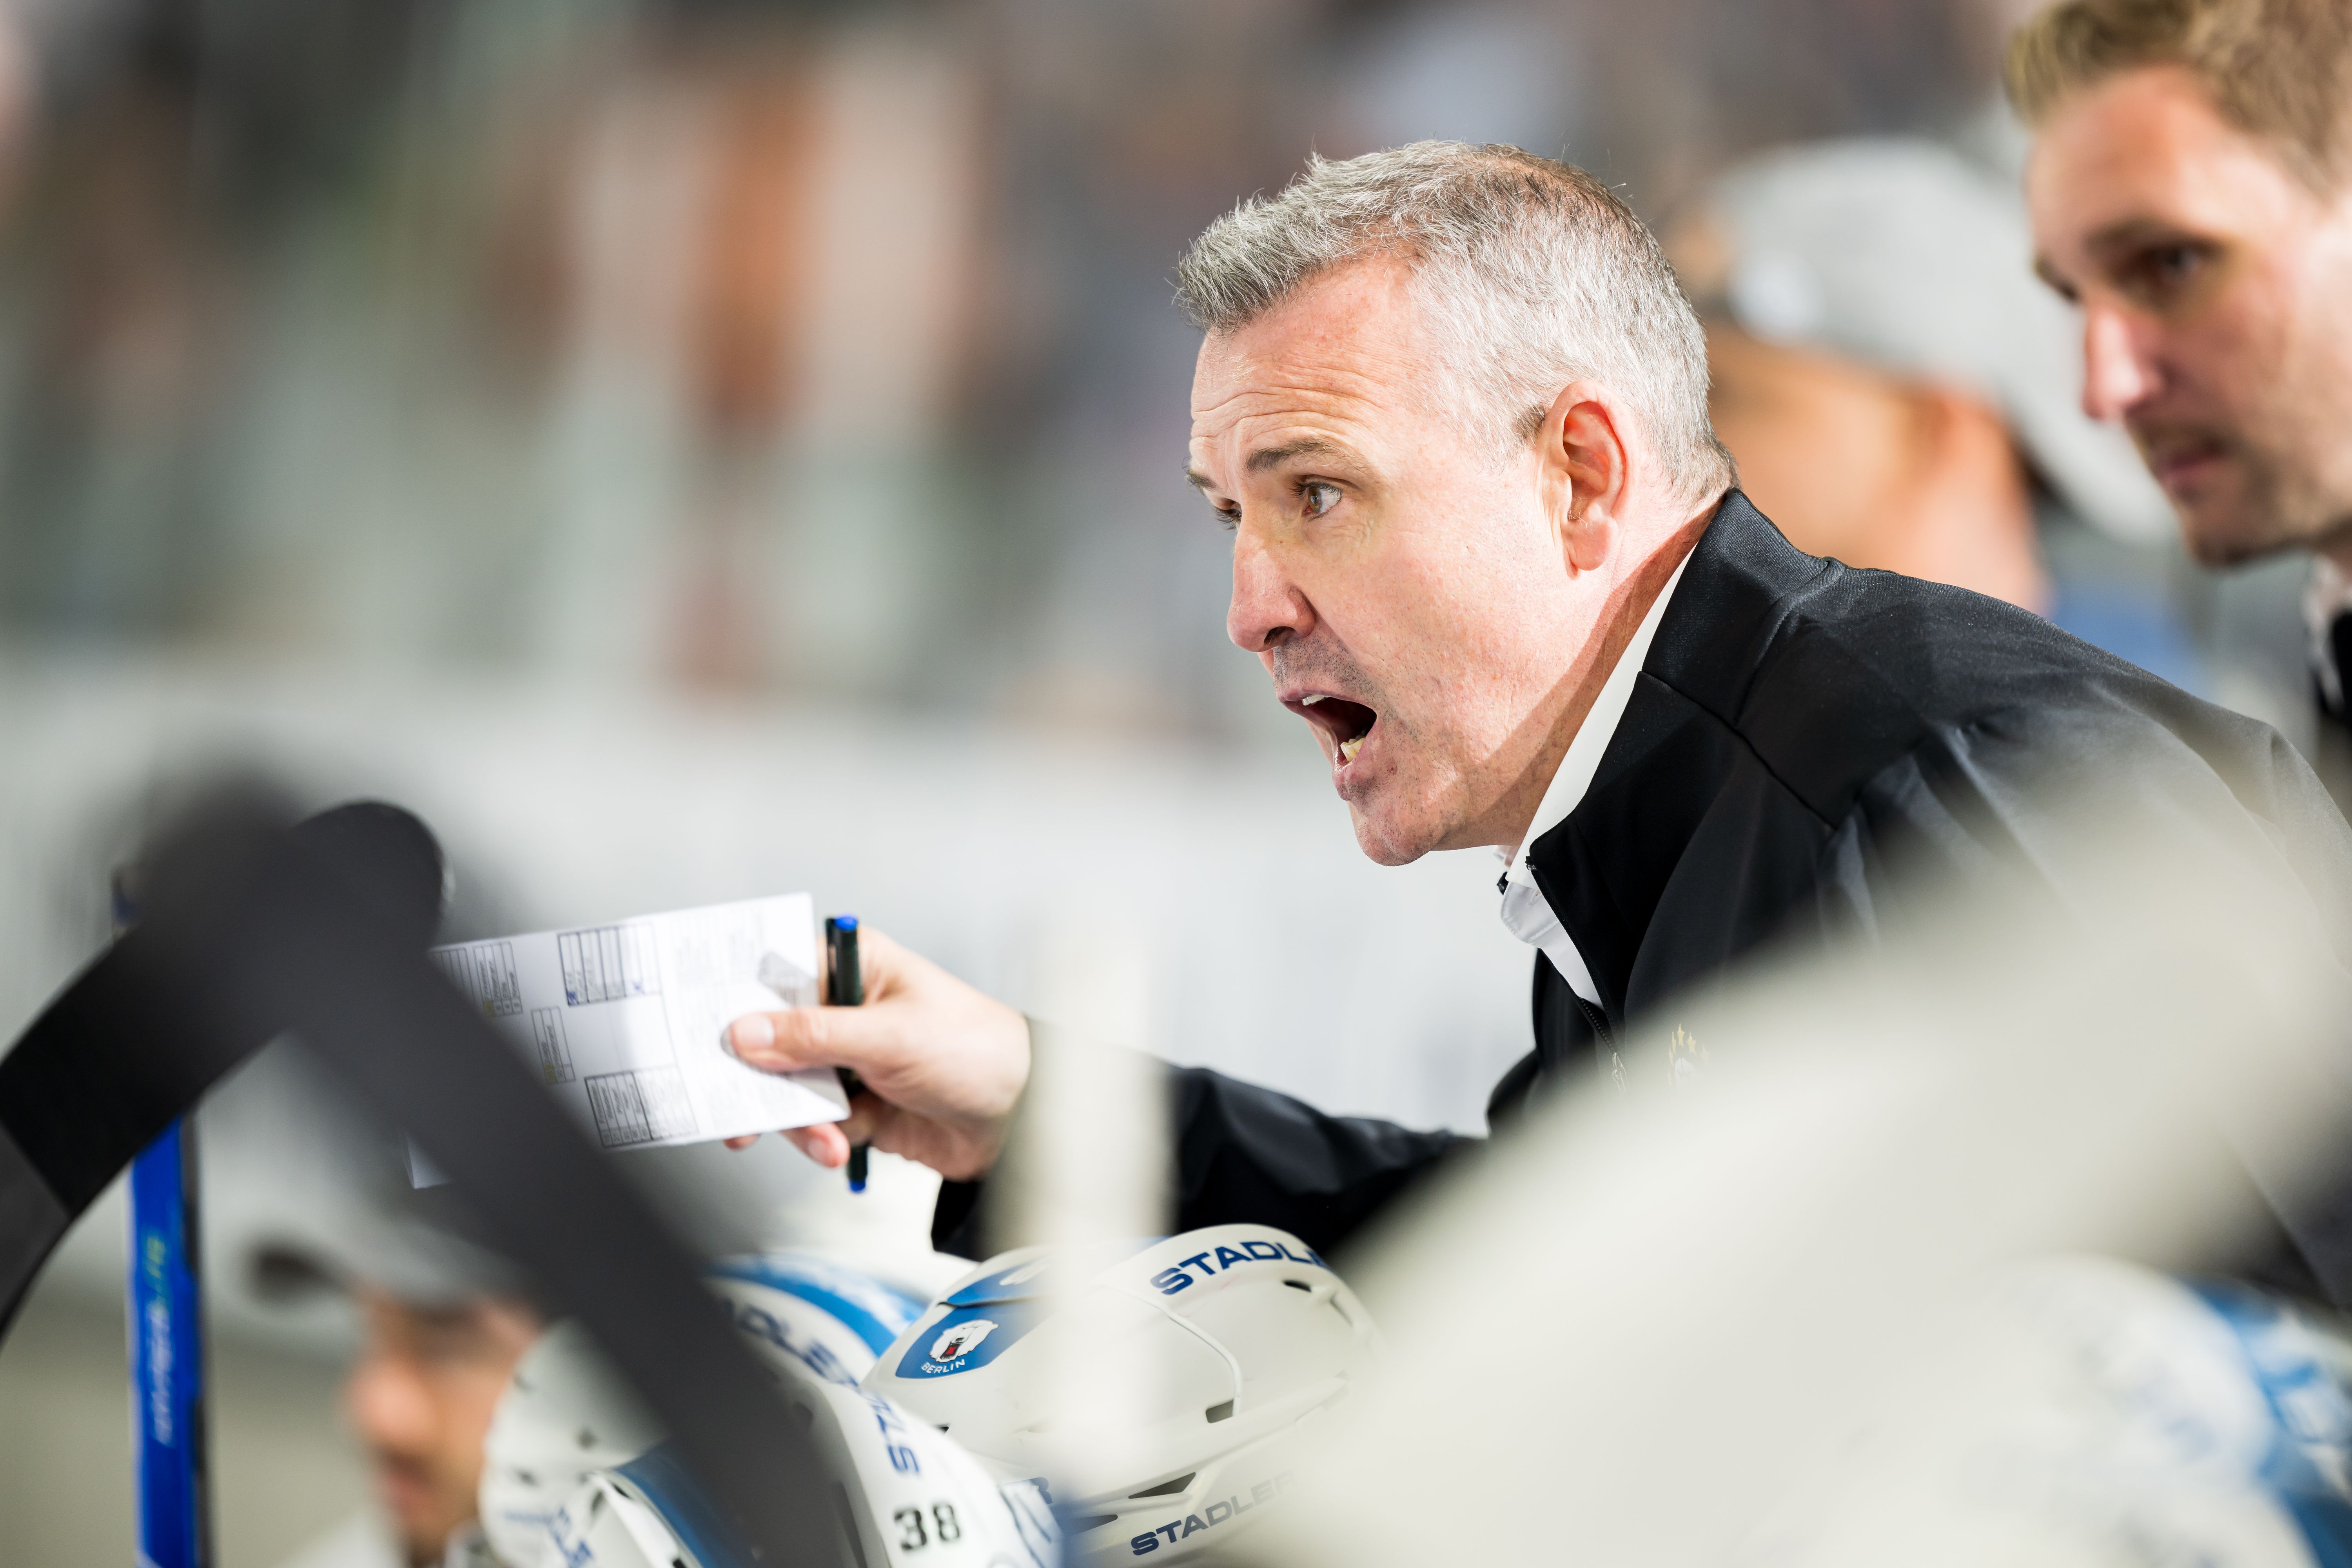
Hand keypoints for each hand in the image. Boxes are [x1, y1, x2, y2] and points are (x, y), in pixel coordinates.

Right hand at [722, 928, 1029, 1180]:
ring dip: (796, 1119)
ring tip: (822, 1137)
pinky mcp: (854, 1103)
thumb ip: (814, 1037)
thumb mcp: (890, 1037)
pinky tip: (837, 1147)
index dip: (736, 998)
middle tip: (733, 1107)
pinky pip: (811, 1121)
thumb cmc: (977, 1050)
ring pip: (785, 1087)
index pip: (777, 971)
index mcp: (856, 966)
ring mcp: (848, 1058)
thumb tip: (747, 1033)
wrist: (1019, 1119)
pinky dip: (818, 1138)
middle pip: (770, 1037)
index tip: (701, 1026)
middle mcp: (846, 1008)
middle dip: (757, 1077)